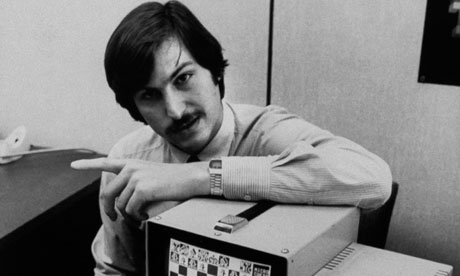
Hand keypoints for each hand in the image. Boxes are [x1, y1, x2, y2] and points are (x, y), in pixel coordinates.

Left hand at [71, 158, 208, 220]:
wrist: (191, 178)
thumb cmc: (174, 179)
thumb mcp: (150, 174)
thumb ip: (134, 180)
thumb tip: (121, 198)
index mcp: (132, 163)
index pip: (105, 162)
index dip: (88, 164)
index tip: (74, 164)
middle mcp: (130, 169)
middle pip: (107, 194)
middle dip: (108, 209)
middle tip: (112, 216)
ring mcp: (135, 178)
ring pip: (120, 205)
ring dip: (129, 214)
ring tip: (140, 214)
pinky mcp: (142, 189)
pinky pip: (131, 210)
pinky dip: (137, 216)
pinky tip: (145, 214)